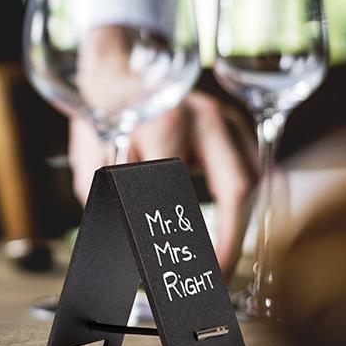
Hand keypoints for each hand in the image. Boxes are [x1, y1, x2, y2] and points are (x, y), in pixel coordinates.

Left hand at [68, 91, 257, 277]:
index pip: (182, 190)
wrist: (119, 72)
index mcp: (163, 122)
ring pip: (253, 177)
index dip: (189, 235)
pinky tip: (240, 225)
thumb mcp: (91, 156)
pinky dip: (251, 199)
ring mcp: (224, 115)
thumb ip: (104, 197)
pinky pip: (254, 165)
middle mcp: (202, 115)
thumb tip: (127, 242)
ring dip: (245, 221)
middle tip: (219, 273)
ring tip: (226, 256)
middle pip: (238, 186)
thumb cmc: (103, 116)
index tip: (188, 265)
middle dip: (232, 238)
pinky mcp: (235, 122)